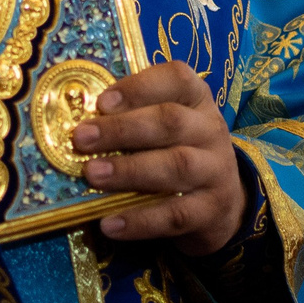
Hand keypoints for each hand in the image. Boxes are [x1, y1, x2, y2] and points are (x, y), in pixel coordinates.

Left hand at [72, 60, 248, 257]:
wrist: (224, 203)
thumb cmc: (179, 152)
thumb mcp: (166, 127)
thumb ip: (132, 117)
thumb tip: (79, 123)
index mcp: (197, 100)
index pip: (178, 79)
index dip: (139, 87)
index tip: (102, 102)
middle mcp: (210, 130)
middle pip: (170, 122)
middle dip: (122, 129)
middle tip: (81, 139)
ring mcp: (215, 171)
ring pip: (176, 166)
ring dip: (129, 170)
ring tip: (92, 175)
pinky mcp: (211, 210)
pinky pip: (175, 215)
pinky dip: (141, 219)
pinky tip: (109, 223)